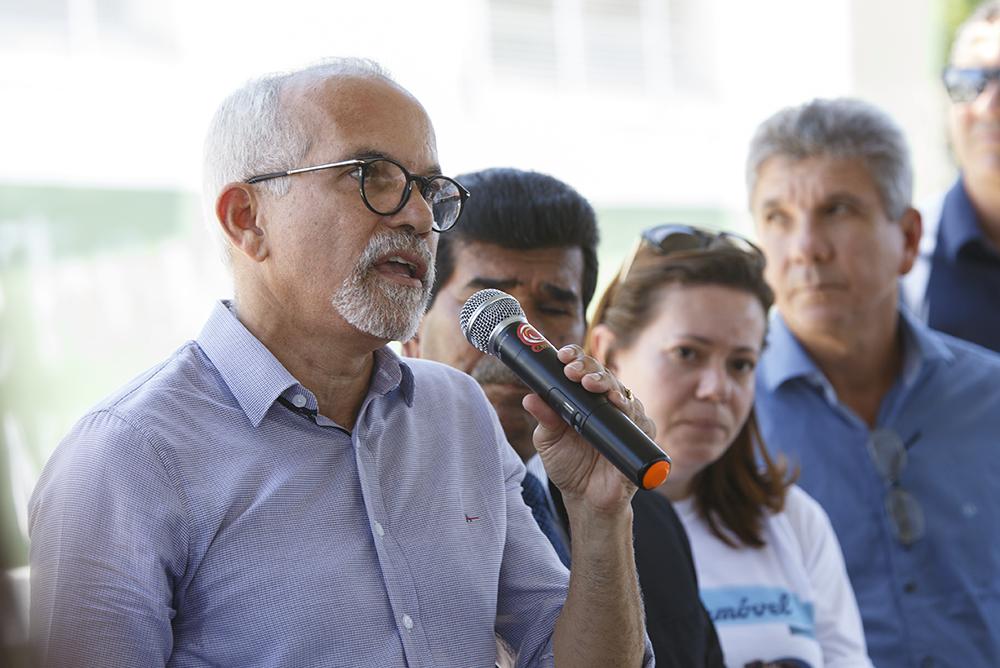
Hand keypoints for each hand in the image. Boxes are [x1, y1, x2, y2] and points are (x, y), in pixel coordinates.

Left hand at [522, 345, 655, 514]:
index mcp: (584, 398)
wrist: (586, 498)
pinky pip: (641, 421)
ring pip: (623, 394)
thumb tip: (530, 397)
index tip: (563, 358)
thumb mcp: (548, 441)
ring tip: (594, 386)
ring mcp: (625, 420)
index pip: (583, 369)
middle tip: (575, 373)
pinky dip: (632, 413)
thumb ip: (543, 419)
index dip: (575, 358)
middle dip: (590, 370)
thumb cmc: (568, 465)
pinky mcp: (640, 438)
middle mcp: (607, 404)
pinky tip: (622, 408)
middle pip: (604, 376)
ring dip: (610, 386)